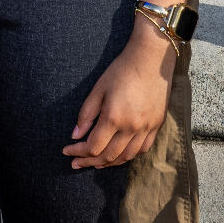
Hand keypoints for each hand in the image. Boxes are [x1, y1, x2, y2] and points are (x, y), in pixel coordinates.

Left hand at [64, 22, 174, 168]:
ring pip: (126, 157)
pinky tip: (119, 154)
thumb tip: (75, 135)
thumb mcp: (98, 89)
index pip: (93, 147)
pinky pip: (142, 149)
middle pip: (108, 156)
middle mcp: (132, 128)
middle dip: (89, 162)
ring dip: (109, 163)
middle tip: (76, 163)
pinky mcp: (157, 126)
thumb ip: (86, 114)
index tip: (67, 151)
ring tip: (95, 162)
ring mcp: (146, 129)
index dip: (78, 152)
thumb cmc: (122, 70)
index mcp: (114, 118)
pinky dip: (128, 155)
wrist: (152, 59)